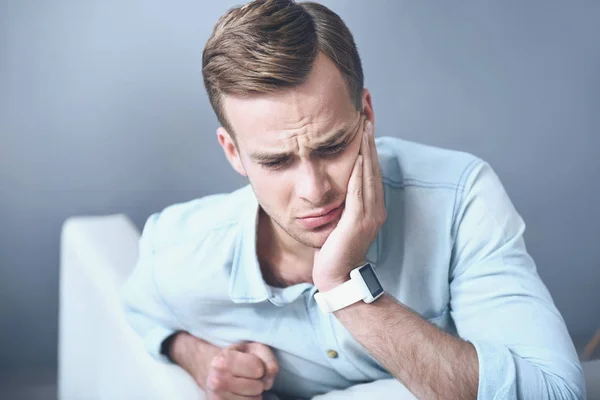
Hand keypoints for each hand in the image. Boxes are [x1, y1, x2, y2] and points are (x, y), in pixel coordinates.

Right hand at [206, 342, 279, 399]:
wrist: (214, 371)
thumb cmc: (239, 358)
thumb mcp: (254, 349)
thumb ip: (267, 358)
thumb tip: (271, 372)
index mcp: (222, 361)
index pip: (258, 369)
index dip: (260, 366)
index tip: (252, 364)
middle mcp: (216, 381)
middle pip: (258, 387)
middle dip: (258, 382)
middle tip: (248, 376)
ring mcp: (217, 398)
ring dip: (255, 394)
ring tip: (244, 385)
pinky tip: (241, 394)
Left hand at [312, 119, 385, 291]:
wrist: (337, 277)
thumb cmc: (334, 251)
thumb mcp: (339, 222)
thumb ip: (341, 203)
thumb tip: (333, 184)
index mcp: (372, 207)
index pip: (371, 169)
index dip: (368, 144)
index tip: (363, 121)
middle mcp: (375, 208)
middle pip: (373, 165)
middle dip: (370, 138)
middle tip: (366, 111)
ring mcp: (370, 213)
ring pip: (369, 173)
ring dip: (366, 146)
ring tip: (364, 122)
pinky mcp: (359, 219)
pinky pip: (359, 188)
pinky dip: (360, 168)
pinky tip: (357, 151)